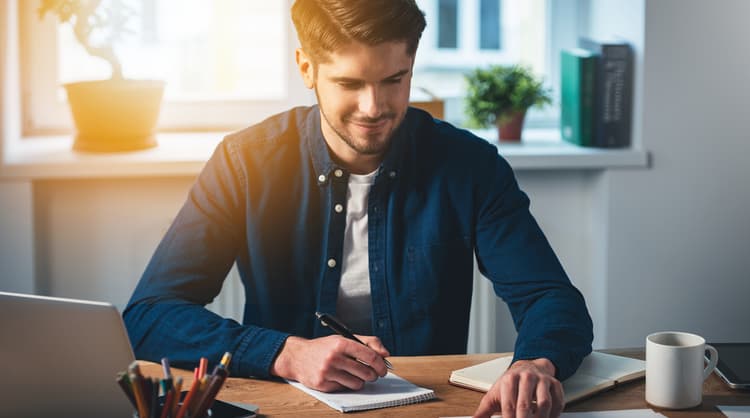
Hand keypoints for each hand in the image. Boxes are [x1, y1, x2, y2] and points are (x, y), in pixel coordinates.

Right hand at [270, 334, 390, 391]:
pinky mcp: (323, 384)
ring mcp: (327, 372)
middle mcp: (334, 357)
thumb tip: (386, 354)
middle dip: (373, 375)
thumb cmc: (324, 347)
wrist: (298, 357)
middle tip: (372, 374)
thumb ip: (368, 342)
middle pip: (366, 372)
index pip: (370, 356)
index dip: (381, 364)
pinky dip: (346, 384)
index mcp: (341, 343)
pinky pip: (345, 388)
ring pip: (357, 383)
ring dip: (361, 381)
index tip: (383, 368)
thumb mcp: (344, 338)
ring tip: (356, 375)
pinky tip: (340, 377)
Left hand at [472, 358, 563, 417]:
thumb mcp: (494, 394)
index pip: (508, 405)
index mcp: (509, 380)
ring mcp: (542, 380)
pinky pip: (558, 402)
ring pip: (544, 403)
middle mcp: (526, 377)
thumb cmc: (510, 384)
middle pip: (525, 405)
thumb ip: (484, 411)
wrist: (528, 367)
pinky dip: (554, 414)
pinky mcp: (555, 384)